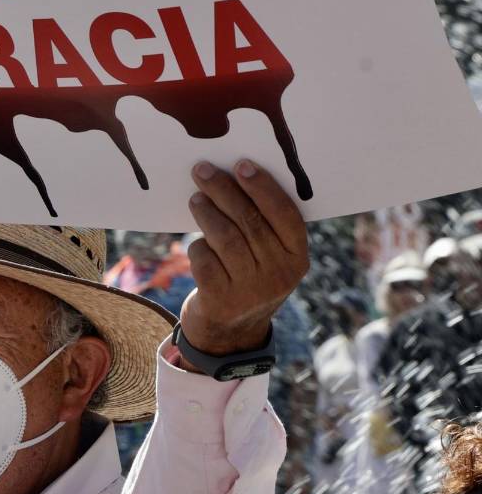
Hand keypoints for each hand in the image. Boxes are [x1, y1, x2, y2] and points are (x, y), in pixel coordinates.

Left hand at [180, 159, 308, 361]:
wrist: (231, 329)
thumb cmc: (250, 275)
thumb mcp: (269, 256)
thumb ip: (263, 224)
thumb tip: (233, 173)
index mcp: (298, 257)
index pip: (284, 214)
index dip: (262, 187)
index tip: (241, 164)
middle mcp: (279, 274)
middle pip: (249, 221)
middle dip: (224, 190)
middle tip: (203, 170)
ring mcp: (251, 289)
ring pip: (225, 238)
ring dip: (207, 212)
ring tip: (196, 198)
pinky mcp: (221, 300)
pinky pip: (205, 259)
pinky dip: (197, 247)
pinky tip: (198, 243)